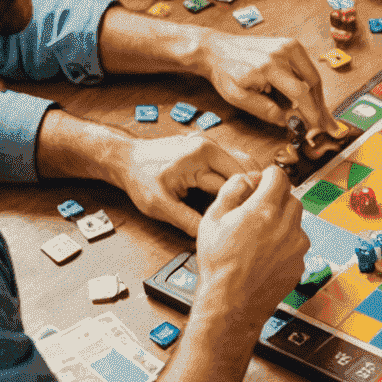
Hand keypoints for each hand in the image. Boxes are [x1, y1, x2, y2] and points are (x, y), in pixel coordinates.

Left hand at [110, 133, 252, 235]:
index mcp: (201, 156)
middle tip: (255, 214)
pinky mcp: (208, 147)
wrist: (126, 157)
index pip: (236, 181)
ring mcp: (210, 144)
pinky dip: (238, 177)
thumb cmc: (139, 177)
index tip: (248, 220)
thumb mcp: (160, 205)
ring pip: (244, 163)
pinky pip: (233, 161)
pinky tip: (238, 194)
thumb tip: (208, 237)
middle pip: (246, 169)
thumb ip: (187, 221)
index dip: (243, 202)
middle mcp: (209, 145)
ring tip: (249, 205)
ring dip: (248, 183)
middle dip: (252, 191)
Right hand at [194, 167, 309, 329]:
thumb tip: (245, 179)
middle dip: (276, 198)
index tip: (261, 182)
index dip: (268, 176)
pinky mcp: (300, 263)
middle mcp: (285, 226)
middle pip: (291, 197)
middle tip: (258, 209)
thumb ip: (231, 192)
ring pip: (296, 221)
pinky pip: (297, 244)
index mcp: (263, 211)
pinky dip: (285, 243)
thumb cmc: (218, 265)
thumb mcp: (212, 220)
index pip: (279, 176)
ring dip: (282, 221)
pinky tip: (265, 254)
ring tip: (259, 235)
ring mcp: (296, 246)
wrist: (231, 304)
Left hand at [195, 33, 331, 132]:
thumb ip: (265, 110)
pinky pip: (307, 67)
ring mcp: (288, 45)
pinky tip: (307, 98)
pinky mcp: (290, 43)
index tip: (316, 126)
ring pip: (313, 75)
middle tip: (323, 123)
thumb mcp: (238, 97)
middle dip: (320, 105)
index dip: (311, 112)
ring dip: (317, 95)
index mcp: (268, 67)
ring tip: (317, 114)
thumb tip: (290, 122)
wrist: (217, 49)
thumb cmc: (225, 72)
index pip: (300, 93)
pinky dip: (309, 83)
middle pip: (313, 82)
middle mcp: (281, 52)